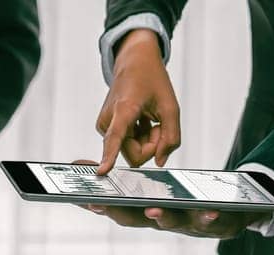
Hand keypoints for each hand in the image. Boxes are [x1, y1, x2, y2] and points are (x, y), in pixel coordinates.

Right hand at [69, 159, 266, 238]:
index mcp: (145, 210)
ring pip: (170, 223)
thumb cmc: (185, 201)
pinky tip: (210, 210)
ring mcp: (185, 224)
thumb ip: (126, 177)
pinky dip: (208, 218)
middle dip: (116, 212)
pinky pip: (210, 223)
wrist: (229, 213)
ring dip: (160, 217)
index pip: (116, 208)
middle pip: (134, 219)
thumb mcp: (155, 187)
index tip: (80, 197)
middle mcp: (161, 220)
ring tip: (152, 208)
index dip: (97, 204)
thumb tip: (84, 166)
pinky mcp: (212, 225)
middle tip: (100, 204)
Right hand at [95, 30, 180, 174]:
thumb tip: (160, 161)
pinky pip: (126, 145)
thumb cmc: (151, 80)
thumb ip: (172, 137)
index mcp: (124, 109)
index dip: (109, 157)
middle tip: (158, 124)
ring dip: (146, 140)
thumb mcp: (171, 107)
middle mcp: (109, 120)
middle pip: (133, 154)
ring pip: (130, 151)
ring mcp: (105, 125)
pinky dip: (140, 136)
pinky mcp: (106, 128)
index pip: (116, 138)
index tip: (101, 172)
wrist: (134, 63)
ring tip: (150, 119)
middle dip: (151, 145)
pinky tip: (142, 120)